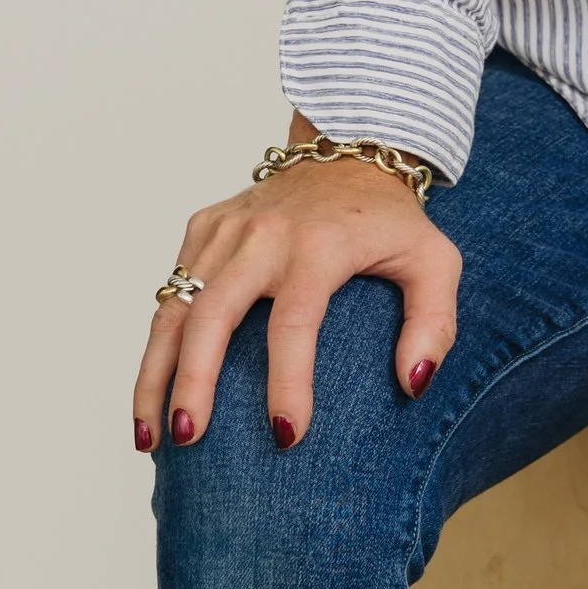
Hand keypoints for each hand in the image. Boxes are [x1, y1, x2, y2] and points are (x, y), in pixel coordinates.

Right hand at [133, 133, 459, 454]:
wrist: (348, 149)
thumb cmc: (393, 221)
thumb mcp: (437, 262)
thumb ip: (434, 324)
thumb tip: (414, 384)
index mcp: (319, 245)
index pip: (294, 322)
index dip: (288, 383)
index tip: (286, 437)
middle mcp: (264, 234)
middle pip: (213, 313)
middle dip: (193, 380)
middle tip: (186, 439)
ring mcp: (226, 228)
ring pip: (175, 306)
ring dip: (156, 373)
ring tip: (150, 436)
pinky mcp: (203, 226)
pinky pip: (172, 289)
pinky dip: (157, 344)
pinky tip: (153, 393)